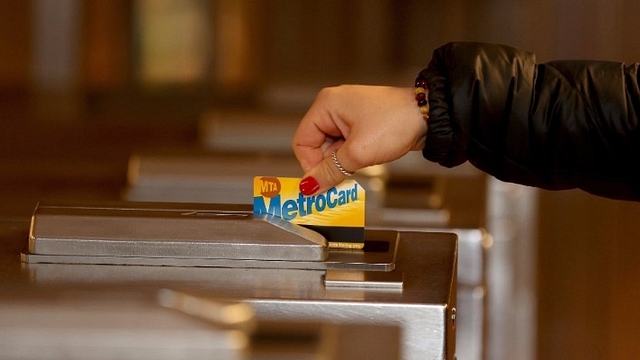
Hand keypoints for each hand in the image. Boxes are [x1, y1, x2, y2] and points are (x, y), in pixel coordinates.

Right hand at [291, 85, 427, 194]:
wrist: (429, 116)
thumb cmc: (396, 122)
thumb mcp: (359, 153)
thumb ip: (330, 172)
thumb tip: (309, 187)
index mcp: (326, 105)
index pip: (302, 141)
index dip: (310, 165)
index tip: (320, 184)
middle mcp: (334, 107)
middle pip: (316, 146)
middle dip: (329, 165)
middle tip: (343, 179)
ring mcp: (348, 115)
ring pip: (332, 149)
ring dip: (343, 162)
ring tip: (361, 163)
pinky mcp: (361, 124)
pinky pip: (346, 146)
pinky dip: (352, 158)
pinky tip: (365, 160)